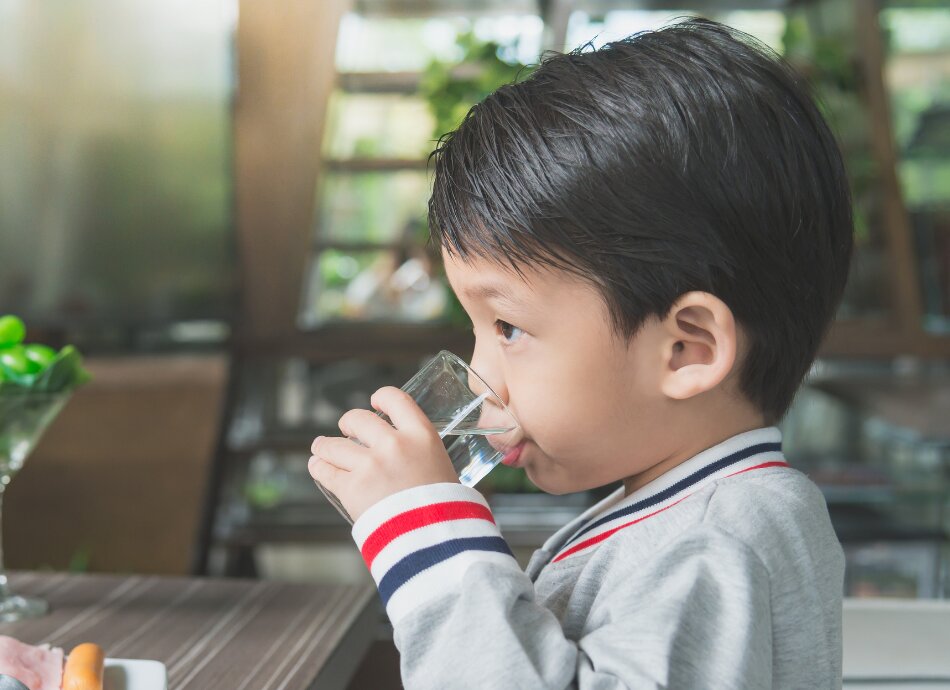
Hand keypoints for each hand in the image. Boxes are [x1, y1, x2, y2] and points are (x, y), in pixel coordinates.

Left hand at [308, 386, 458, 521]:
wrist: (436, 540)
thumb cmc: (444, 509)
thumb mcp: (441, 467)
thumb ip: (419, 453)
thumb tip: (402, 451)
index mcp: (421, 435)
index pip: (395, 398)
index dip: (381, 397)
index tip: (374, 403)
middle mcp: (394, 444)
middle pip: (358, 419)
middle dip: (348, 423)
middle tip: (346, 430)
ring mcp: (371, 465)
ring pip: (333, 445)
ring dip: (323, 446)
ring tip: (320, 449)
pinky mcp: (352, 488)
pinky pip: (325, 470)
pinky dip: (318, 466)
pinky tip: (317, 465)